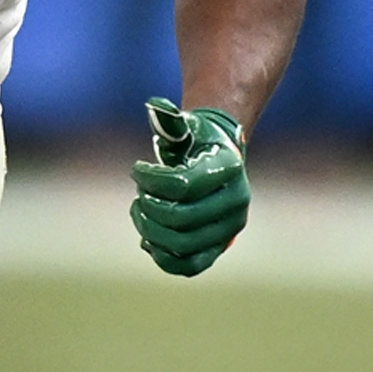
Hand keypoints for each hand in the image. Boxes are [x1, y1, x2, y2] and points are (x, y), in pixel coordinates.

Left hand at [130, 97, 248, 277]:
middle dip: (148, 208)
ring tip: (140, 212)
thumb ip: (170, 121)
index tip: (136, 169)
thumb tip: (155, 106)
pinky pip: (189, 266)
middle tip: (138, 196)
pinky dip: (163, 257)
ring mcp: (230, 228)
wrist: (216, 160)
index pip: (183, 185)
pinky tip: (148, 238)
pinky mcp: (219, 248)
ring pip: (182, 245)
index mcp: (229, 167)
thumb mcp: (185, 126)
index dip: (150, 180)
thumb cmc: (195, 140)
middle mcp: (237, 200)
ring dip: (150, 231)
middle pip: (180, 219)